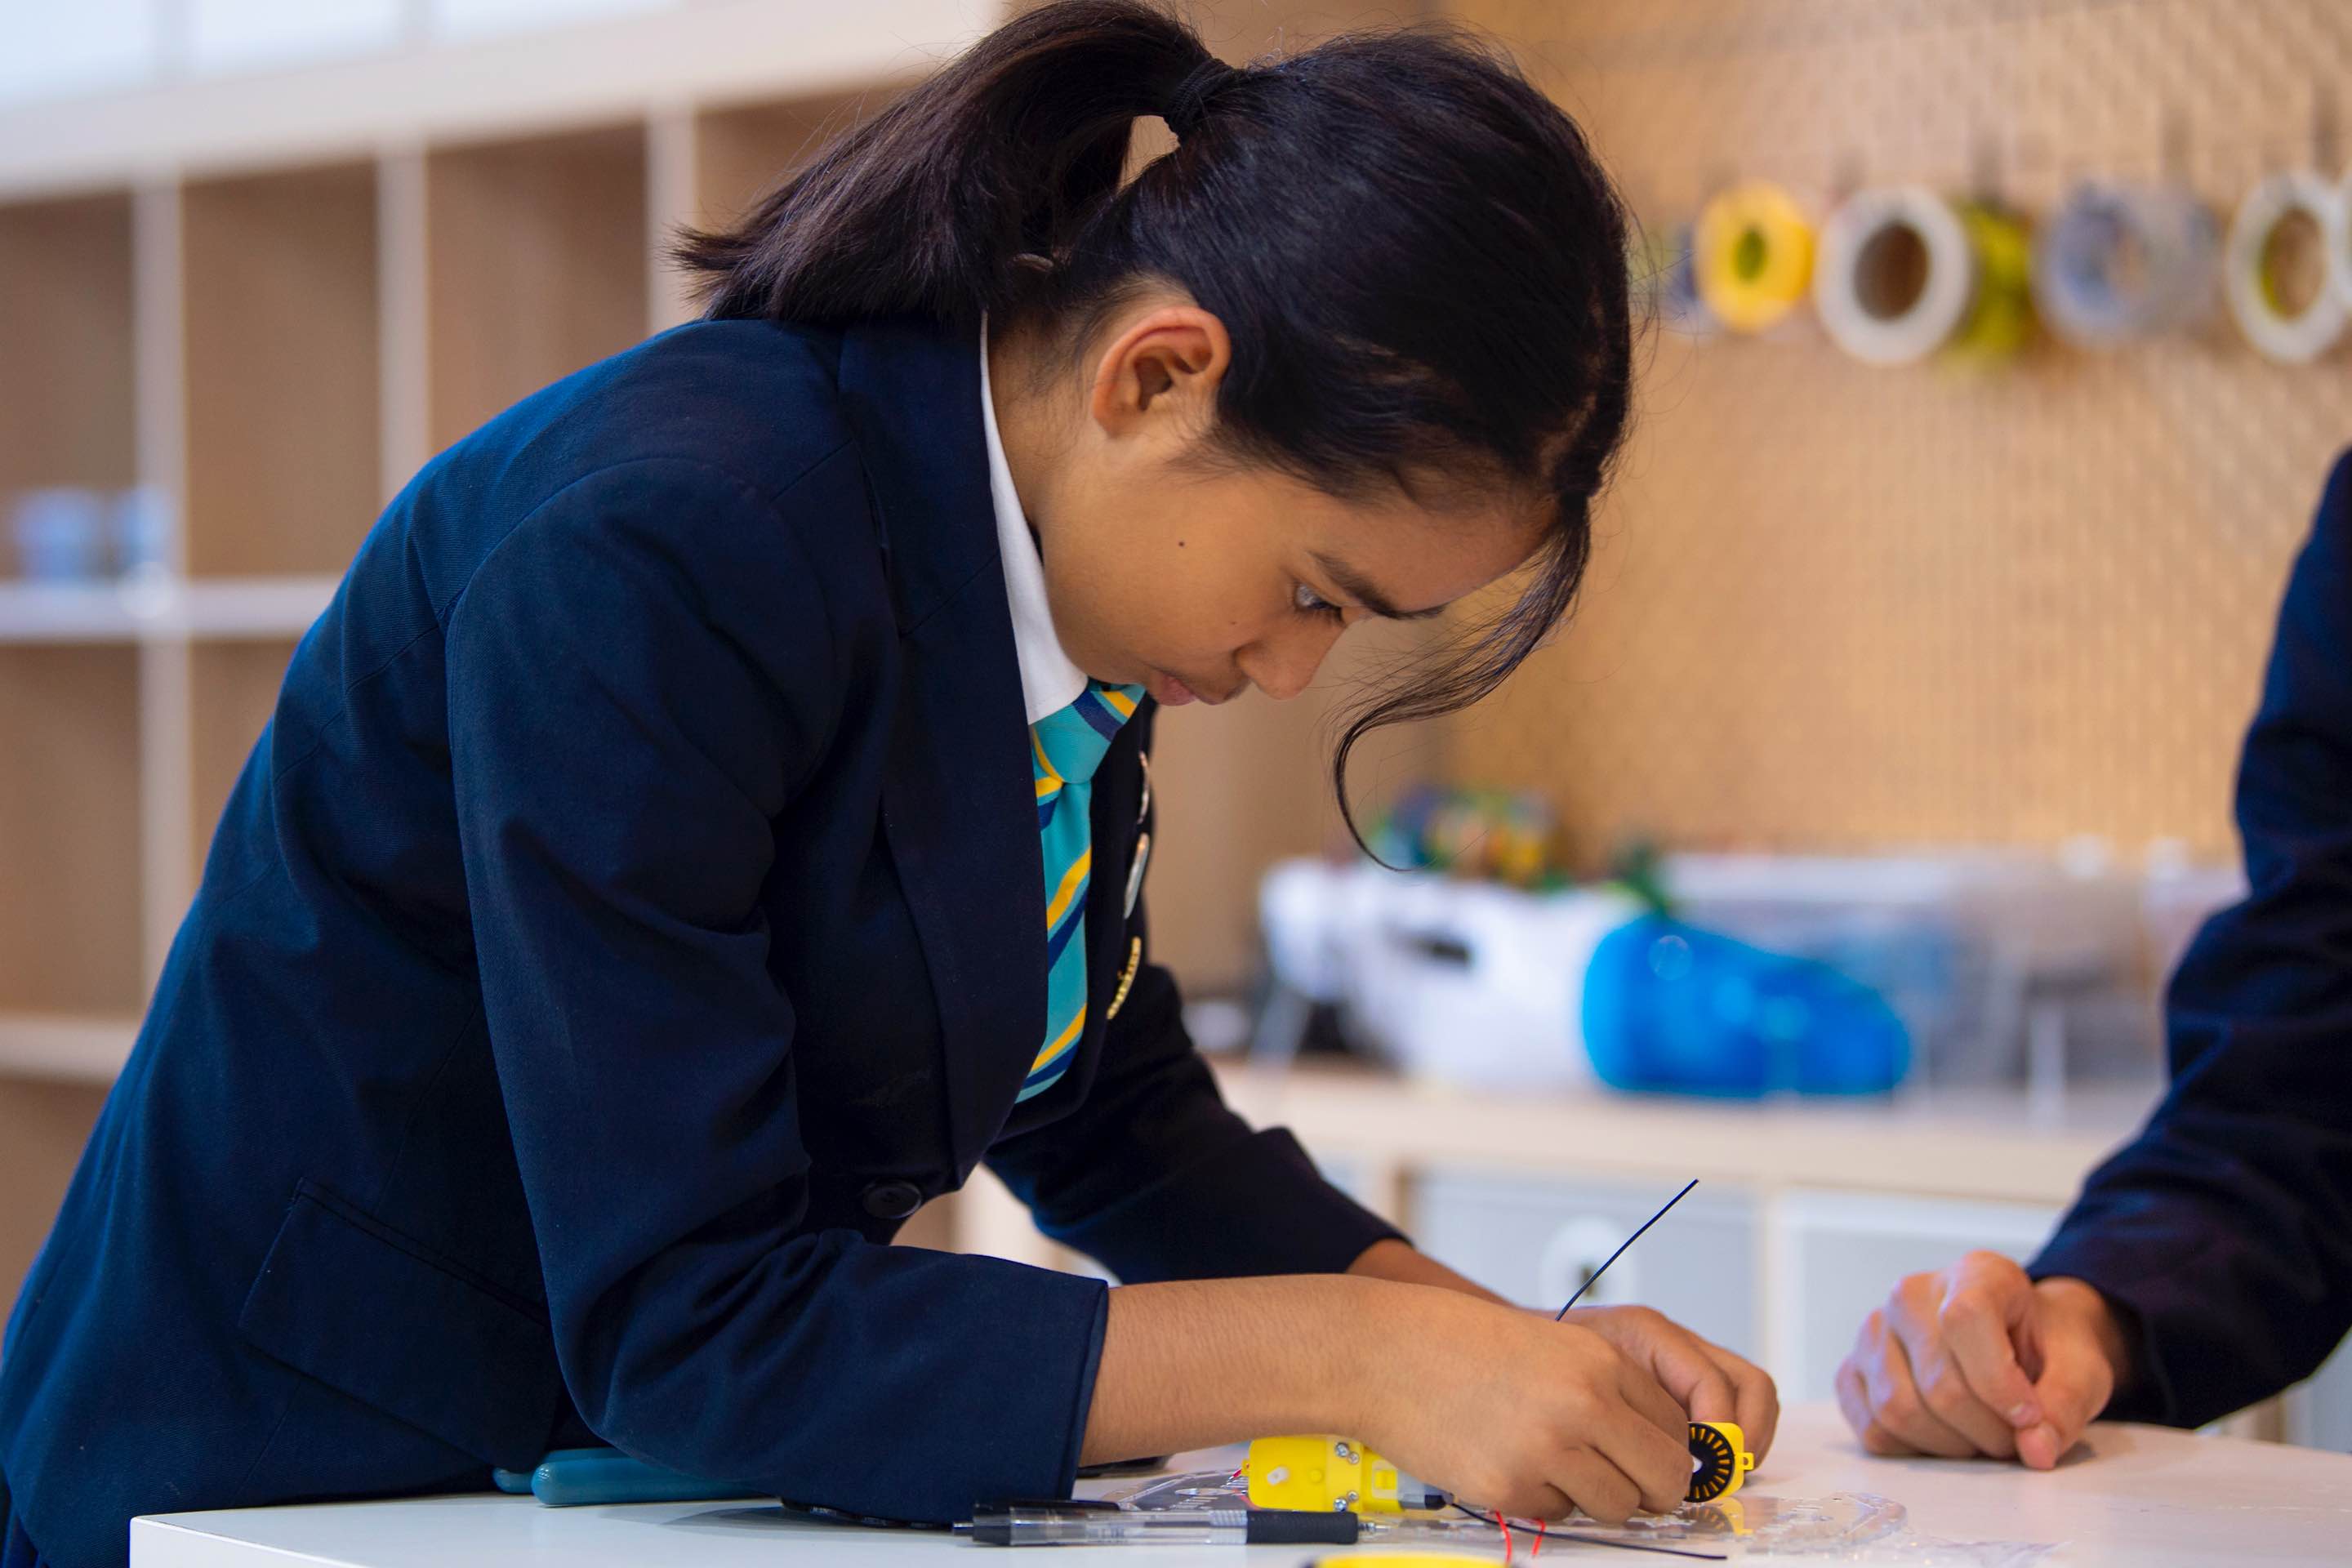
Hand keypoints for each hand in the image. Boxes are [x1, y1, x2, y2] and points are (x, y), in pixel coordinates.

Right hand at [1354, 1285, 1693, 1525]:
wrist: (1383, 1352)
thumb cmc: (1459, 1345)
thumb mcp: (1551, 1345)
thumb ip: (1606, 1389)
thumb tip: (1655, 1451)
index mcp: (1600, 1362)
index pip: (1677, 1428)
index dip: (1665, 1451)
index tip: (1647, 1460)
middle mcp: (1583, 1404)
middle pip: (1664, 1477)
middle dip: (1651, 1491)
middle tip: (1624, 1484)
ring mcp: (1546, 1449)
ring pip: (1617, 1506)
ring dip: (1594, 1497)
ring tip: (1551, 1465)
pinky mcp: (1509, 1488)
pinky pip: (1556, 1514)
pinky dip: (1540, 1499)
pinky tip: (1506, 1461)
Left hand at [1566, 1304, 1779, 1464]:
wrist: (1528, 1349)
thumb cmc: (1549, 1365)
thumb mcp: (1577, 1382)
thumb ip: (1622, 1414)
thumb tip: (1677, 1462)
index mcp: (1650, 1334)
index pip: (1713, 1380)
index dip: (1720, 1429)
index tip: (1706, 1466)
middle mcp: (1680, 1345)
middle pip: (1751, 1385)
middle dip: (1747, 1436)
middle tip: (1723, 1474)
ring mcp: (1690, 1363)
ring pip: (1752, 1398)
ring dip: (1745, 1441)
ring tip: (1717, 1475)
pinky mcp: (1688, 1386)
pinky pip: (1733, 1410)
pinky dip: (1731, 1442)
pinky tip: (1703, 1467)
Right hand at [1836, 1252, 2130, 1469]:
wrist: (2019, 1342)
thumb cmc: (2049, 1349)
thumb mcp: (2081, 1369)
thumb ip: (2065, 1406)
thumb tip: (2035, 1450)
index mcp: (1974, 1274)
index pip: (1965, 1320)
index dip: (1998, 1383)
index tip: (2030, 1416)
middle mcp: (1911, 1293)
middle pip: (1938, 1382)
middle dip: (1986, 1430)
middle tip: (2014, 1439)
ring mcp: (1874, 1330)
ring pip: (1898, 1409)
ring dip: (1950, 1445)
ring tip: (1981, 1437)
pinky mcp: (1853, 1367)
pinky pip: (1872, 1426)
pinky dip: (1914, 1449)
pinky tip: (1945, 1436)